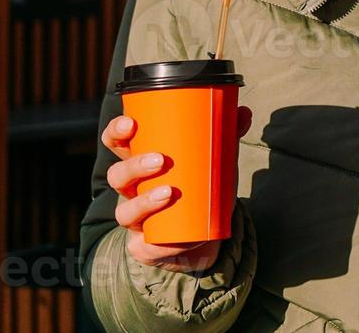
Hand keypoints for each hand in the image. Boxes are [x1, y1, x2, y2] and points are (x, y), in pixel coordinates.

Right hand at [100, 107, 254, 272]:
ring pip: (124, 212)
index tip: (131, 124)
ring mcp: (135, 220)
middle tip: (160, 160)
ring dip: (144, 202)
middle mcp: (131, 191)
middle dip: (134, 166)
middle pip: (116, 175)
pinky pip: (144, 247)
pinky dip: (160, 243)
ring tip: (168, 193)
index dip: (116, 133)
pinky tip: (178, 239)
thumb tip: (242, 112)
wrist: (202, 236)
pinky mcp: (144, 247)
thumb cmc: (199, 188)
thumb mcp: (212, 162)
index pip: (116, 143)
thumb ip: (225, 136)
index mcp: (140, 163)